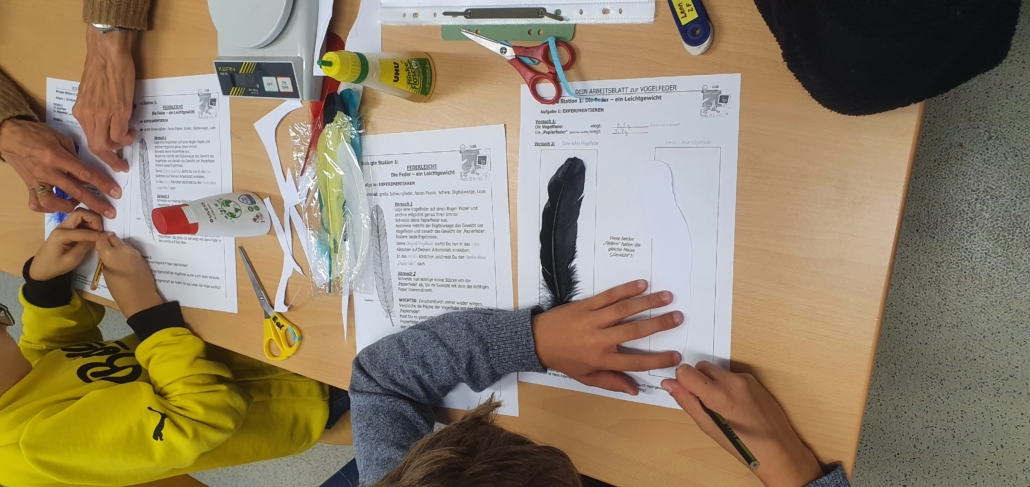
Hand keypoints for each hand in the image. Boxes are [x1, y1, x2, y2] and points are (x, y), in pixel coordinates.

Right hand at [0, 118, 120, 216]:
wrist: (8, 136)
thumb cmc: (35, 133)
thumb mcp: (59, 137)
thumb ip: (74, 154)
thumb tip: (85, 169)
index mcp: (57, 157)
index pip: (85, 173)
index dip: (103, 184)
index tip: (116, 193)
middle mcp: (47, 171)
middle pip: (75, 191)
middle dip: (95, 203)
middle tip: (110, 213)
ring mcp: (36, 180)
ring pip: (53, 202)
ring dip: (68, 207)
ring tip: (78, 205)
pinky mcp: (28, 186)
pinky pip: (37, 203)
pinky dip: (48, 208)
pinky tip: (58, 205)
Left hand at [30, 209, 107, 280]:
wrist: (40, 269)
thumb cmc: (54, 266)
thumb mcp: (72, 259)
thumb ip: (85, 246)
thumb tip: (100, 238)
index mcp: (61, 234)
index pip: (83, 230)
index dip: (98, 234)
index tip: (110, 236)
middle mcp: (62, 226)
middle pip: (80, 213)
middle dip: (94, 219)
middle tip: (101, 231)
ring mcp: (63, 226)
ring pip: (80, 214)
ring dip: (91, 220)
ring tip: (98, 232)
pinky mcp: (66, 229)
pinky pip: (79, 221)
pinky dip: (88, 223)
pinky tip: (93, 232)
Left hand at [73, 27, 136, 171]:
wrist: (107, 53)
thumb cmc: (101, 68)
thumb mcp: (89, 93)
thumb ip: (94, 110)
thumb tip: (104, 122)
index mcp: (80, 111)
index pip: (88, 139)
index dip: (99, 152)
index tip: (109, 158)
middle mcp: (88, 116)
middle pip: (97, 147)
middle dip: (110, 160)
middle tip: (122, 166)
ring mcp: (103, 114)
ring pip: (109, 144)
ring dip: (121, 147)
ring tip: (130, 138)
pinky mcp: (119, 111)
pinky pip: (121, 134)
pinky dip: (127, 137)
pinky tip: (132, 131)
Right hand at [96, 234, 161, 317]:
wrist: (140, 297)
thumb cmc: (119, 289)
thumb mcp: (106, 274)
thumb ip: (104, 260)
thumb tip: (104, 254)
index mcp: (110, 253)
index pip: (101, 240)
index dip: (99, 243)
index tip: (99, 248)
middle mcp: (122, 248)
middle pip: (113, 238)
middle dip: (109, 242)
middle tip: (107, 251)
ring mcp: (133, 251)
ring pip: (123, 243)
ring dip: (119, 247)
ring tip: (117, 258)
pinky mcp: (141, 255)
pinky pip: (131, 249)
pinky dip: (126, 252)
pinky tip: (126, 262)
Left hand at [532, 280, 682, 394]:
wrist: (536, 340)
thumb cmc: (564, 360)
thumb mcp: (586, 377)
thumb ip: (611, 382)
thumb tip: (635, 389)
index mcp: (601, 360)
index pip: (635, 361)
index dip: (657, 360)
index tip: (676, 356)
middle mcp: (599, 339)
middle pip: (634, 331)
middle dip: (659, 324)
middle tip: (679, 317)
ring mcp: (592, 320)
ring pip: (624, 310)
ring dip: (647, 302)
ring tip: (667, 297)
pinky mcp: (585, 305)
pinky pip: (608, 296)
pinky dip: (625, 290)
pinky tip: (641, 285)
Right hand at [662, 362, 823, 486]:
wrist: (779, 449)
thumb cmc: (744, 446)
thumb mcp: (710, 428)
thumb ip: (688, 402)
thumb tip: (669, 385)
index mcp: (720, 395)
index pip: (686, 372)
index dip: (682, 383)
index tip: (687, 395)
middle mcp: (733, 381)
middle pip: (701, 367)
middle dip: (697, 381)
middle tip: (705, 404)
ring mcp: (745, 379)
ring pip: (716, 371)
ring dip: (712, 383)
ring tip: (722, 407)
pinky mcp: (754, 380)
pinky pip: (731, 376)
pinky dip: (726, 386)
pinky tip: (734, 405)